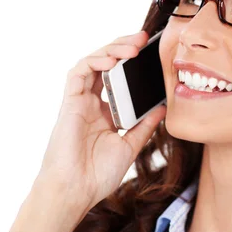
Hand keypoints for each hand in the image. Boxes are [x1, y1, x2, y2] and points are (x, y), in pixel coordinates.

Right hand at [37, 30, 166, 212]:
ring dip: (112, 50)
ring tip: (133, 46)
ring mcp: (79, 101)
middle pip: (105, 65)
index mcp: (104, 113)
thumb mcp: (129, 146)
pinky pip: (78, 73)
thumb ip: (143, 126)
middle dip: (123, 48)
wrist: (76, 192)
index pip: (117, 78)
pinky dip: (94, 62)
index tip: (151, 54)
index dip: (131, 63)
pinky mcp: (69, 103)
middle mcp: (91, 103)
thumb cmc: (97, 175)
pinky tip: (111, 61)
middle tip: (143, 39)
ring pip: (92, 63)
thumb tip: (162, 107)